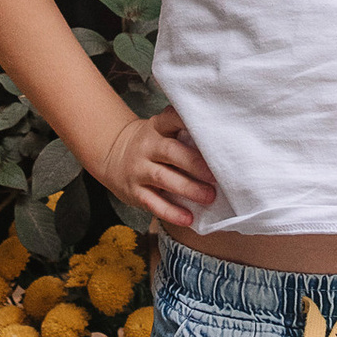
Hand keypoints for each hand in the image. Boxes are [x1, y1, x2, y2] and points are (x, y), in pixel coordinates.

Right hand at [98, 106, 217, 234]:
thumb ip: (184, 133)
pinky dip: (171, 212)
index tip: (209, 128)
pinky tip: (188, 218)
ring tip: (209, 197)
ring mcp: (138, 169)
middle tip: (216, 175)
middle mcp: (147, 146)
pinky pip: (153, 203)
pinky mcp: (134, 192)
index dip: (187, 121)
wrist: (113, 154)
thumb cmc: (152, 144)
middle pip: (171, 151)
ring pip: (163, 178)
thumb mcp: (162, 130)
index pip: (171, 118)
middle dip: (195, 163)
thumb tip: (223, 145)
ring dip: (188, 188)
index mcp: (157, 127)